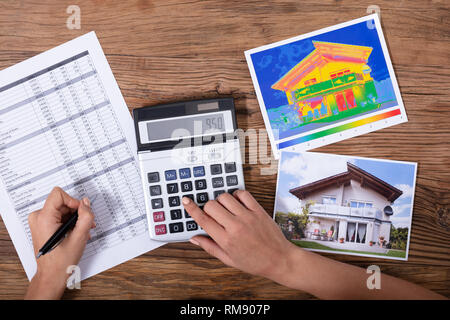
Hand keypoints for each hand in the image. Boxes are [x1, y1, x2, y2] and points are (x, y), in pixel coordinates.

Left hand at [25, 187, 94, 298]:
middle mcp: (38, 217)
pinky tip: (76, 233)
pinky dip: (69, 223)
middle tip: (86, 225)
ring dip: (75, 219)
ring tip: (82, 231)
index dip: (74, 201)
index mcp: (44, 218)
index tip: (81, 212)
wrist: (52, 275)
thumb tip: (86, 203)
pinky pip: (59, 216)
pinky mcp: (42, 225)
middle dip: (77, 212)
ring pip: (63, 209)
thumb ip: (85, 217)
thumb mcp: (79, 237)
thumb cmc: (61, 261)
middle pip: (63, 202)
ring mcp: (39, 221)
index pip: (59, 194)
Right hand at [182, 190, 298, 282]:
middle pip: (211, 205)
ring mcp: (248, 217)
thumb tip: (194, 238)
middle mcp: (235, 226)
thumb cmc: (255, 262)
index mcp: (226, 240)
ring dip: (222, 200)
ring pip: (225, 197)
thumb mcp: (228, 259)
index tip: (186, 201)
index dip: (191, 208)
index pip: (203, 219)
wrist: (279, 259)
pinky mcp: (258, 210)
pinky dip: (237, 195)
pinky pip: (243, 194)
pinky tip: (237, 203)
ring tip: (226, 209)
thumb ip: (209, 247)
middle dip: (208, 207)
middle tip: (214, 214)